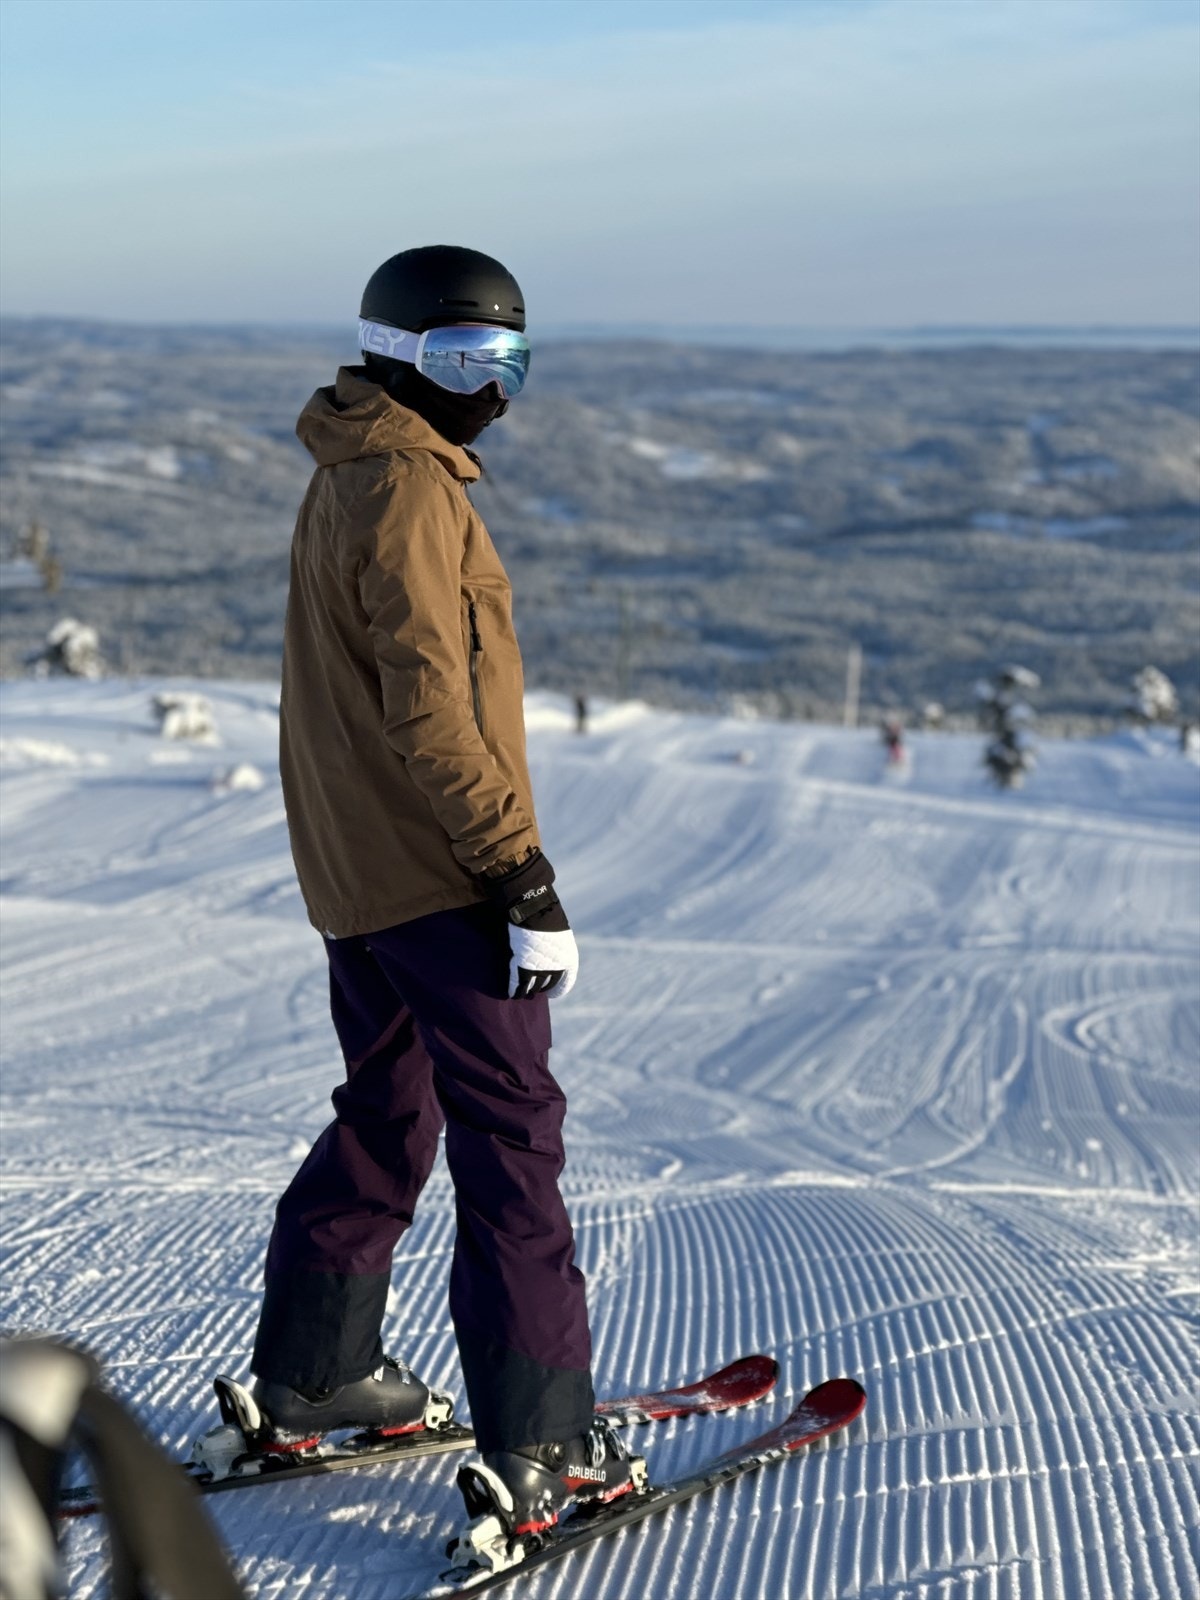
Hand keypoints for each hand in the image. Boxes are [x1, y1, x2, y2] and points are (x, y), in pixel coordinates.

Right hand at [479, 849, 578, 1000]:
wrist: (534, 908)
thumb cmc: (545, 915)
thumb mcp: (558, 933)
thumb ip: (554, 947)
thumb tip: (547, 954)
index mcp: (569, 958)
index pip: (566, 982)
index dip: (558, 990)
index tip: (551, 994)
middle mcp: (558, 968)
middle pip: (547, 985)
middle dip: (539, 989)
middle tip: (532, 991)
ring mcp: (541, 969)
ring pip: (532, 987)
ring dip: (526, 991)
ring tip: (520, 994)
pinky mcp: (523, 968)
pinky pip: (518, 984)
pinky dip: (514, 990)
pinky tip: (511, 993)